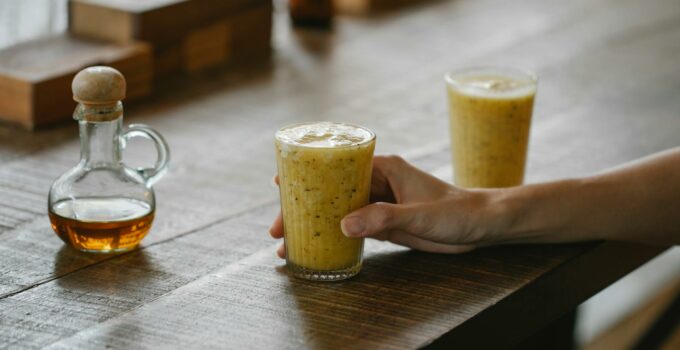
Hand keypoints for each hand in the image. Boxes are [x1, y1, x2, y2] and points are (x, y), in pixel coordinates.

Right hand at [269, 156, 494, 257]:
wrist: (481, 227)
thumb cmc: (457, 211)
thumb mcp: (419, 214)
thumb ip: (384, 218)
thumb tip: (344, 225)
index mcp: (384, 168)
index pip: (337, 167)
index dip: (307, 176)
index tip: (279, 183)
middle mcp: (378, 183)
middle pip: (331, 191)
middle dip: (304, 208)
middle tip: (278, 229)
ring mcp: (380, 204)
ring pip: (338, 210)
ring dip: (315, 224)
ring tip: (289, 244)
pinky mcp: (385, 223)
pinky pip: (353, 227)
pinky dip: (334, 236)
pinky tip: (318, 247)